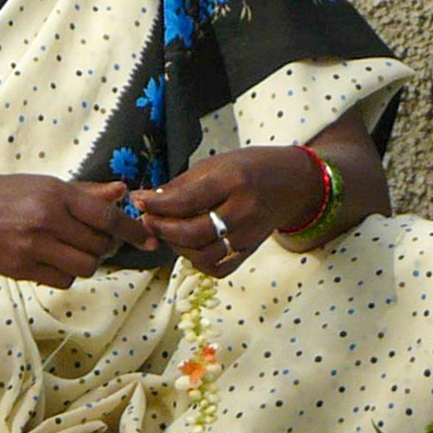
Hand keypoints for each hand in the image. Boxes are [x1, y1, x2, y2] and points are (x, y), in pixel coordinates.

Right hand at [0, 175, 148, 287]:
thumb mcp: (41, 185)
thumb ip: (83, 193)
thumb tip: (121, 192)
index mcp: (55, 193)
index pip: (108, 216)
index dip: (134, 231)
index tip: (149, 239)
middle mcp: (46, 218)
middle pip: (100, 246)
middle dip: (102, 247)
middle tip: (90, 240)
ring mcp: (34, 245)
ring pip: (85, 267)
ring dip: (85, 263)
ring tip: (68, 251)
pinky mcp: (22, 268)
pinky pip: (62, 280)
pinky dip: (64, 275)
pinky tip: (49, 261)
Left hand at [130, 146, 322, 277]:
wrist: (294, 183)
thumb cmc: (251, 168)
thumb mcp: (216, 164)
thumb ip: (181, 185)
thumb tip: (145, 199)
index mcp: (233, 181)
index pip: (187, 200)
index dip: (157, 205)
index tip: (138, 202)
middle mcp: (244, 210)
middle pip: (193, 232)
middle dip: (162, 229)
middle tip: (147, 220)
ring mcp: (249, 235)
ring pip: (204, 255)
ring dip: (177, 247)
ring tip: (166, 232)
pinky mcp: (251, 250)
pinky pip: (219, 267)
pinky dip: (198, 262)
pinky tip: (189, 246)